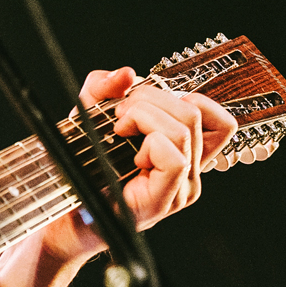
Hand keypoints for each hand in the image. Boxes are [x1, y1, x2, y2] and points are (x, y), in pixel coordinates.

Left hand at [48, 65, 236, 258]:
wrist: (66, 212)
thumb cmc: (83, 166)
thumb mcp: (89, 114)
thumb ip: (104, 87)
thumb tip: (126, 73)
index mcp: (184, 150)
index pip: (219, 120)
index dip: (186, 97)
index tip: (147, 101)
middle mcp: (190, 170)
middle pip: (193, 113)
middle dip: (149, 99)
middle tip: (119, 114)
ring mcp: (181, 188)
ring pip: (182, 131)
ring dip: (143, 116)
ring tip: (118, 129)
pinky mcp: (165, 200)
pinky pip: (174, 158)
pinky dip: (149, 144)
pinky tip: (130, 153)